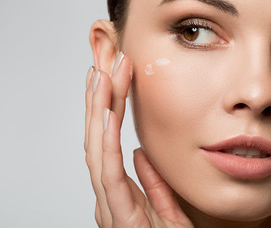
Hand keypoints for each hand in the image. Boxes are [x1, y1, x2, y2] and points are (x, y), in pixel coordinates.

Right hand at [84, 54, 193, 227]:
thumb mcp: (166, 211)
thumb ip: (153, 185)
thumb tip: (141, 154)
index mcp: (119, 194)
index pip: (108, 143)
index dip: (107, 110)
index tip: (112, 79)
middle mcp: (108, 197)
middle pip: (98, 139)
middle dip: (99, 100)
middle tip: (104, 64)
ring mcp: (109, 206)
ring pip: (97, 148)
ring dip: (98, 111)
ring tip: (101, 76)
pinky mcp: (117, 215)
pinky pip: (108, 171)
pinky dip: (104, 139)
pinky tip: (106, 112)